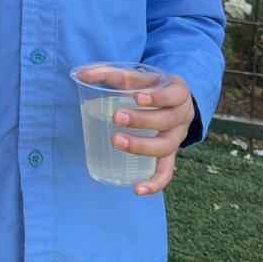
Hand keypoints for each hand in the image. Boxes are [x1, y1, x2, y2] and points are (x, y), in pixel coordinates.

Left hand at [109, 74, 194, 196]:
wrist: (168, 98)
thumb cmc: (147, 85)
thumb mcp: (136, 74)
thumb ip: (109, 73)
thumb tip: (80, 74)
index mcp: (178, 91)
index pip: (172, 94)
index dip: (157, 97)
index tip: (136, 97)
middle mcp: (182, 115)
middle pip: (168, 120)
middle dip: (142, 120)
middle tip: (116, 117)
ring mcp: (177, 137)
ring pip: (166, 146)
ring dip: (141, 146)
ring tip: (116, 141)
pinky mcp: (169, 155)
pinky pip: (166, 172)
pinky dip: (154, 182)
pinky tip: (137, 189)